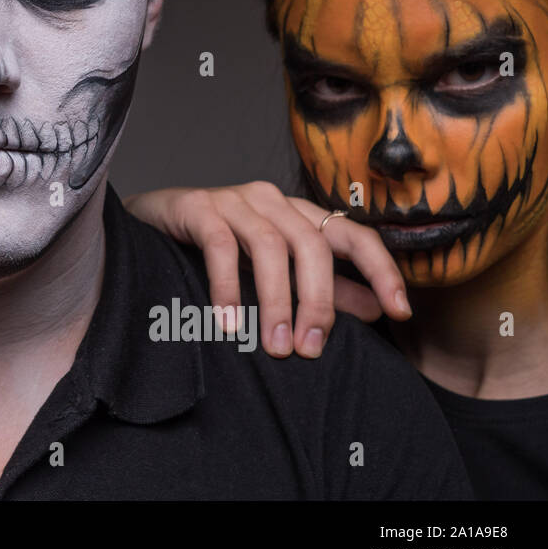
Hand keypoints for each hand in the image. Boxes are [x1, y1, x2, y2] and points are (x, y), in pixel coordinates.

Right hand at [122, 182, 409, 358]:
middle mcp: (270, 199)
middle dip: (318, 301)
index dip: (380, 271)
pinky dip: (228, 288)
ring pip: (269, 247)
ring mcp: (233, 200)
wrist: (147, 224)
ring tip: (275, 346)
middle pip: (312, 245)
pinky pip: (220, 247)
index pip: (353, 234)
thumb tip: (377, 310)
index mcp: (297, 213)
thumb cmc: (214, 249)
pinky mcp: (197, 207)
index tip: (399, 312)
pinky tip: (229, 324)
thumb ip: (323, 287)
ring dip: (276, 302)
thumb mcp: (272, 269)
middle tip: (310, 349)